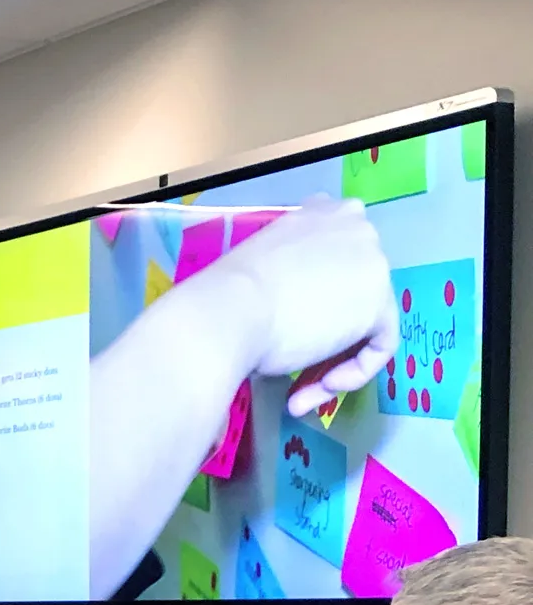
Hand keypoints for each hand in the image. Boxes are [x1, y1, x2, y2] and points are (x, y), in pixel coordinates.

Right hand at [207, 197, 397, 415]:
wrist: (226, 312)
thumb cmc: (227, 292)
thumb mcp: (259, 262)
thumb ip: (288, 267)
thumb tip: (298, 298)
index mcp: (324, 211)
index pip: (341, 249)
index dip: (322, 289)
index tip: (293, 322)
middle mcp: (357, 227)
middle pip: (355, 290)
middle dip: (326, 335)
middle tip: (293, 368)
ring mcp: (373, 264)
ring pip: (364, 323)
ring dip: (329, 364)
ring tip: (296, 394)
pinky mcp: (379, 305)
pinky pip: (377, 347)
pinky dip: (350, 374)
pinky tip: (314, 391)